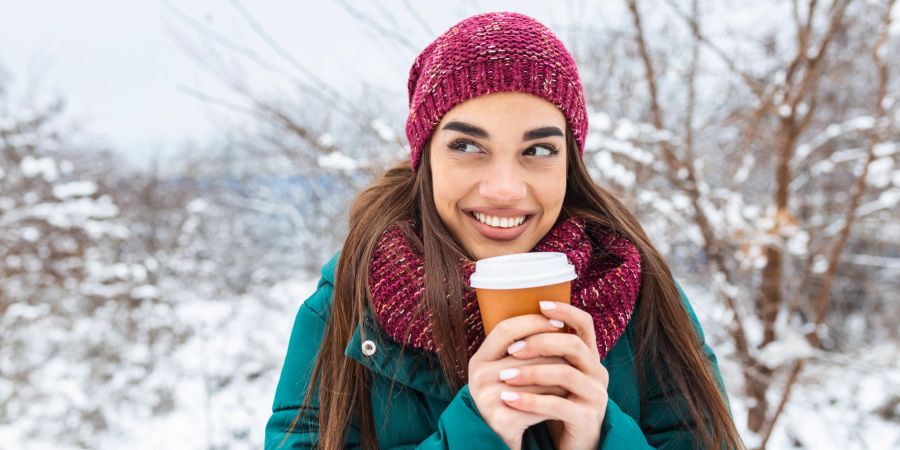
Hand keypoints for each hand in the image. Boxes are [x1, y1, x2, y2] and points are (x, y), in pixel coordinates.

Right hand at [469, 314, 571, 449]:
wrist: (497, 442)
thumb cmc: (509, 401)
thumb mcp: (504, 373)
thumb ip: (520, 351)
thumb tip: (555, 318)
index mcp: (478, 360)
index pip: (505, 329)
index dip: (533, 322)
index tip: (559, 322)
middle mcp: (478, 376)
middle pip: (528, 353)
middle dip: (556, 355)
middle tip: (576, 359)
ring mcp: (487, 398)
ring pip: (538, 378)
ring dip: (560, 380)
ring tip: (573, 381)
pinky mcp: (501, 420)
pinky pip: (539, 404)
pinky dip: (555, 403)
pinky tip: (565, 403)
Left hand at [500, 301, 608, 449]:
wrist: (574, 443)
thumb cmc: (559, 403)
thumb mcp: (556, 375)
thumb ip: (546, 353)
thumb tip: (514, 323)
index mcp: (590, 357)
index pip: (585, 324)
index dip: (565, 310)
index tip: (540, 304)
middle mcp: (598, 372)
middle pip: (572, 345)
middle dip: (539, 342)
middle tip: (511, 350)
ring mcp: (595, 395)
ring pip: (565, 374)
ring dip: (531, 372)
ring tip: (504, 376)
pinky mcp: (586, 418)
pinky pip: (558, 405)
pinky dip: (531, 401)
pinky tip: (510, 400)